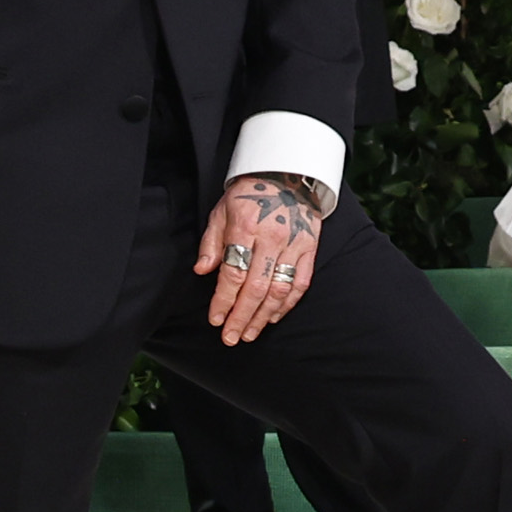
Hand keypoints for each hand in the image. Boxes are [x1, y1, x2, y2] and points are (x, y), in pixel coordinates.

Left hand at [198, 171, 329, 341]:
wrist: (287, 172)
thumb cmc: (248, 194)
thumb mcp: (222, 210)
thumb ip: (211, 242)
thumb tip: (202, 271)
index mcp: (246, 227)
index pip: (234, 273)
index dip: (223, 300)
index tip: (215, 320)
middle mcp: (272, 238)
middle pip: (256, 288)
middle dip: (241, 317)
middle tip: (230, 338)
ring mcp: (294, 244)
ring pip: (279, 290)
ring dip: (263, 317)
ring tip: (249, 334)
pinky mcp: (310, 248)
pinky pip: (300, 283)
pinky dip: (287, 305)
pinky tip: (272, 318)